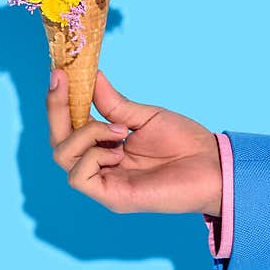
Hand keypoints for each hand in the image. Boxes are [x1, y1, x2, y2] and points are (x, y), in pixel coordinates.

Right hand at [46, 70, 221, 215]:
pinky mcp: (111, 197)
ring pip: (63, 156)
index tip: (59, 72)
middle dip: (56, 109)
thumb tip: (91, 77)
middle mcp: (99, 165)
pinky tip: (119, 150)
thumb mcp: (144, 117)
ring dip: (85, 134)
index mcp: (105, 147)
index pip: (68, 126)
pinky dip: (94, 156)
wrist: (213, 166)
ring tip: (119, 129)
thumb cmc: (184, 143)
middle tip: (63, 79)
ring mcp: (103, 183)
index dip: (59, 101)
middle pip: (57, 141)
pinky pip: (79, 177)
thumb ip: (114, 104)